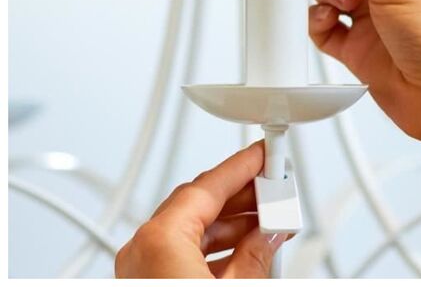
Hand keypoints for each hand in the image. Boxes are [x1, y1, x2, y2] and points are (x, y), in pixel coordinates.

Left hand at [115, 141, 286, 277]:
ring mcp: (140, 269)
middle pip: (200, 203)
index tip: (265, 153)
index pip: (208, 186)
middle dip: (242, 194)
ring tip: (268, 221)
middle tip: (274, 188)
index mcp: (158, 241)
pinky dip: (215, 245)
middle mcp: (141, 251)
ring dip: (232, 222)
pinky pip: (182, 251)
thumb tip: (271, 233)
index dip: (242, 165)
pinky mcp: (147, 282)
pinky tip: (246, 247)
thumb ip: (255, 254)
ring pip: (192, 228)